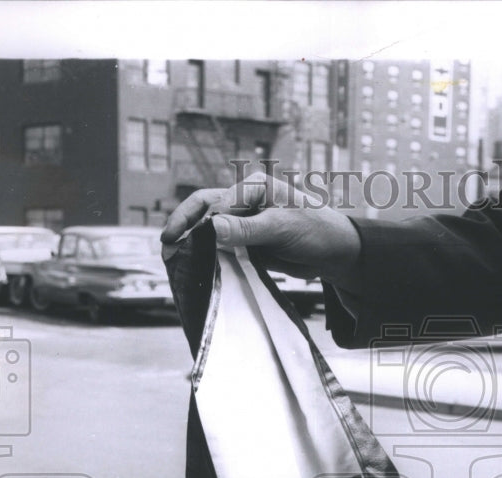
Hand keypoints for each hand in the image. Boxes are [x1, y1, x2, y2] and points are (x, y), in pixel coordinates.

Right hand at [160, 172, 362, 291]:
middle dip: (184, 226)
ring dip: (192, 242)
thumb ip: (248, 230)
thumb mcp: (282, 229)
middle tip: (165, 245)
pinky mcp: (247, 242)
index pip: (217, 201)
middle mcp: (246, 200)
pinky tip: (193, 266)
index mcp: (254, 187)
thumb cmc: (316, 231)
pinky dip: (207, 256)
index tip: (187, 243)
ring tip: (171, 257)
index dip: (199, 222)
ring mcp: (245, 222)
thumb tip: (212, 228)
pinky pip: (221, 247)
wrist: (336, 253)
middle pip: (205, 210)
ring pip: (210, 230)